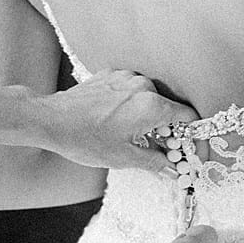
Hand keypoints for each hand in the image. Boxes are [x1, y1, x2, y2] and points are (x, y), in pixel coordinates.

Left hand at [33, 69, 197, 172]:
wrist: (49, 119)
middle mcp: (144, 86)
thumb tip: (174, 167)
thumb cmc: (84, 139)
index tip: (191, 148)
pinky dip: (132, 105)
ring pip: (151, 98)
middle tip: (162, 149)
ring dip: (149, 116)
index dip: (194, 136)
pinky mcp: (112, 75)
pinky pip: (132, 90)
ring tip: (133, 134)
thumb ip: (156, 162)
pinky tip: (117, 119)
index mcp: (152, 106)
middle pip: (170, 108)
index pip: (189, 117)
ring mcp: (127, 77)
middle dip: (169, 130)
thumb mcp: (124, 158)